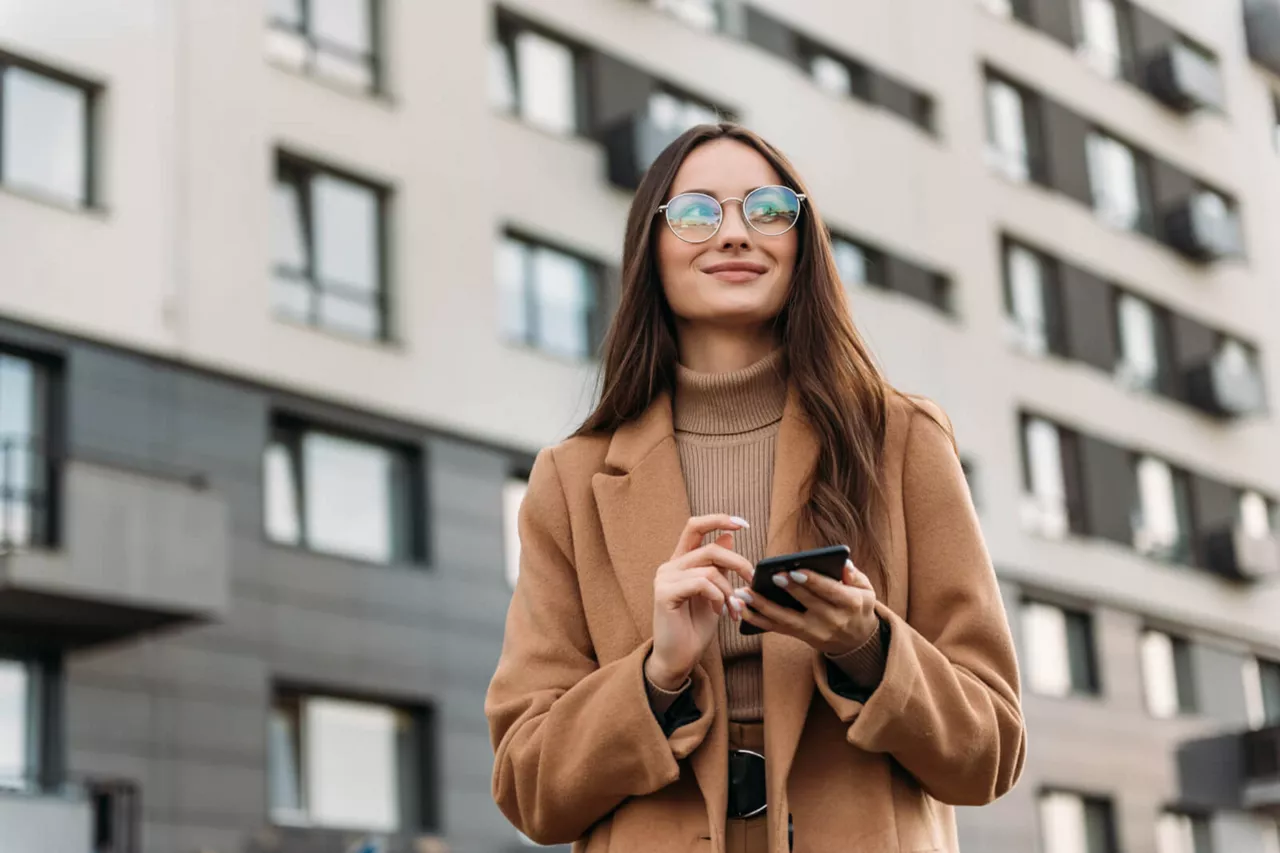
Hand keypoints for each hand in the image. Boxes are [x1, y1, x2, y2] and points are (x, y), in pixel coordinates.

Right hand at [646, 514, 754, 690]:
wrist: (678, 658)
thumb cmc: (694, 628)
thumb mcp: (715, 593)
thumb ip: (720, 567)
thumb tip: (729, 537)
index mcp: (681, 562)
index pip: (695, 527)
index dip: (718, 520)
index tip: (744, 524)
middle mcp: (670, 566)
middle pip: (710, 548)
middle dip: (738, 563)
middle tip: (752, 581)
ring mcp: (665, 578)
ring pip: (709, 568)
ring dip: (729, 590)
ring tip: (735, 609)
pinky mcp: (664, 593)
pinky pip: (701, 583)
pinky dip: (717, 596)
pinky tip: (720, 612)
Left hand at [736, 559, 877, 655]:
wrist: (857, 641)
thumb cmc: (859, 607)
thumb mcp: (866, 591)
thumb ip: (855, 576)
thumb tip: (843, 563)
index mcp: (851, 604)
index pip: (830, 591)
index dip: (812, 581)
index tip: (795, 570)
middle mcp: (832, 620)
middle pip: (807, 604)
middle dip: (788, 590)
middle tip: (770, 576)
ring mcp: (815, 632)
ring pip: (786, 620)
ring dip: (762, 607)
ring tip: (743, 593)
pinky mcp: (801, 637)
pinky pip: (777, 628)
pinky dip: (757, 619)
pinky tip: (741, 607)